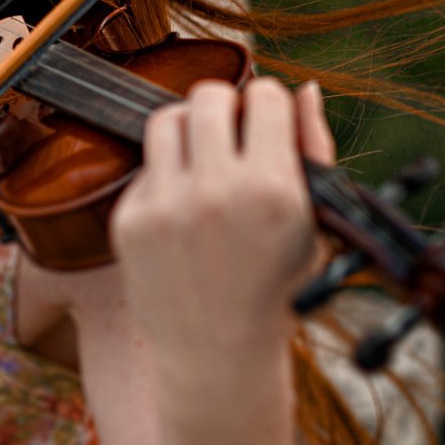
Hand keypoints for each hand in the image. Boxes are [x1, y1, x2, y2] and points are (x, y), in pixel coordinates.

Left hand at [108, 77, 336, 369]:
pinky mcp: (130, 222)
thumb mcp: (313, 224)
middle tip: (233, 137)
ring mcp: (166, 207)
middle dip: (225, 107)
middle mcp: (215, 192)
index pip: (264, 95)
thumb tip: (306, 87)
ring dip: (189, 129)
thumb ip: (313, 149)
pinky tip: (185, 210)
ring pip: (167, 119)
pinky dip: (167, 176)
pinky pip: (146, 166)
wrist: (219, 357)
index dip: (270, 105)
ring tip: (205, 161)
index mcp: (272, 190)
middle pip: (209, 95)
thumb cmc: (277, 287)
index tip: (268, 127)